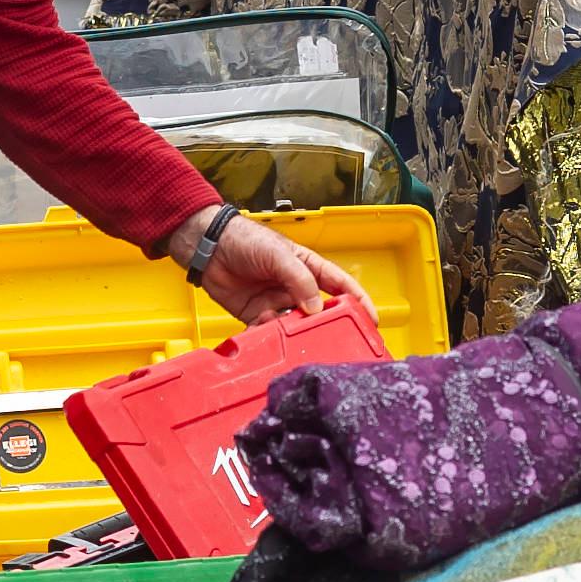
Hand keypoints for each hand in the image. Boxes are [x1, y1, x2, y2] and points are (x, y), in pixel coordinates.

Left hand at [181, 207, 374, 327]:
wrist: (209, 247)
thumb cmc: (245, 239)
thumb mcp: (278, 255)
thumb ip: (299, 280)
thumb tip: (315, 309)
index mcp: (309, 268)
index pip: (340, 286)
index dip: (358, 302)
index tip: (371, 319)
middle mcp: (296, 288)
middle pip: (320, 312)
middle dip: (327, 327)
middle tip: (335, 342)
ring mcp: (277, 303)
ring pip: (296, 327)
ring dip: (297, 335)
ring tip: (298, 342)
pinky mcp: (256, 316)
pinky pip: (269, 333)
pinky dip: (271, 338)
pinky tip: (269, 337)